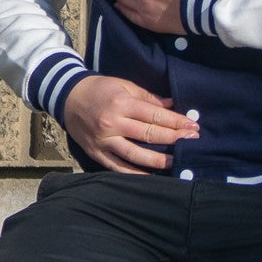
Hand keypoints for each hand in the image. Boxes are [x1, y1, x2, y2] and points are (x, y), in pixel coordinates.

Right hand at [61, 74, 198, 172]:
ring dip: (159, 160)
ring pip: (135, 155)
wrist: (68, 97)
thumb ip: (147, 97)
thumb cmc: (99, 89)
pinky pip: (119, 168)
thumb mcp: (123, 85)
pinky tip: (152, 176)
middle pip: (148, 134)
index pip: (154, 115)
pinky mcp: (97, 153)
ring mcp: (105, 141)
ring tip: (177, 161)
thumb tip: (170, 105)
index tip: (193, 126)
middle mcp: (113, 123)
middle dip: (174, 138)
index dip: (176, 121)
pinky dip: (136, 174)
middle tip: (193, 141)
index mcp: (121, 102)